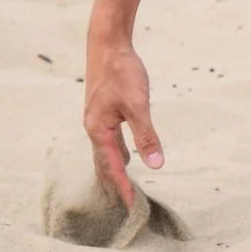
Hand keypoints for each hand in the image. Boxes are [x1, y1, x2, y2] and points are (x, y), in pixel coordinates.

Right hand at [84, 37, 163, 208]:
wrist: (108, 45)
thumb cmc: (123, 73)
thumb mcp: (138, 105)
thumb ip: (146, 136)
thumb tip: (156, 165)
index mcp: (99, 131)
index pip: (112, 167)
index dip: (123, 187)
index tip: (132, 206)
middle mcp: (94, 128)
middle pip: (105, 164)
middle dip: (116, 183)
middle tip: (128, 204)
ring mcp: (97, 119)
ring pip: (106, 152)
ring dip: (116, 169)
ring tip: (125, 186)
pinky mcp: (103, 111)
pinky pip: (109, 140)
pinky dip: (117, 153)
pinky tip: (126, 156)